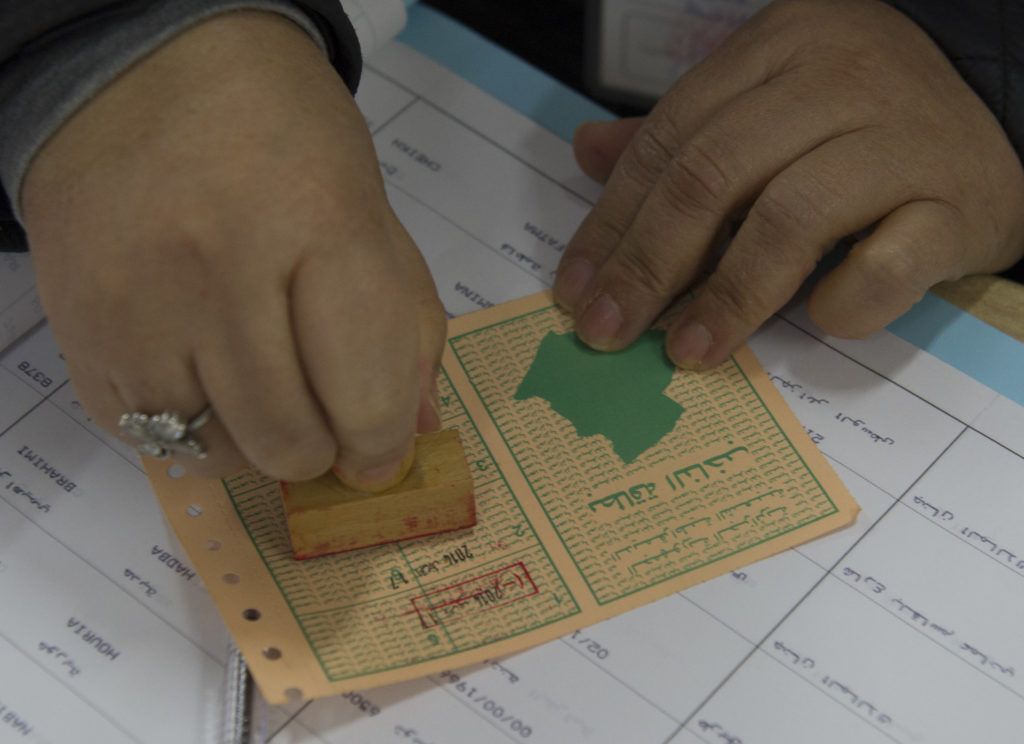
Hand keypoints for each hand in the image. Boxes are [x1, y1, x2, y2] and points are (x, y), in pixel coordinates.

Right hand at [22, 12, 445, 482]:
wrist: (142, 74)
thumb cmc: (283, 138)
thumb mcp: (372, 211)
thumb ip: (406, 327)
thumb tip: (409, 433)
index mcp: (318, 225)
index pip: (365, 395)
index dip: (382, 441)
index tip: (380, 444)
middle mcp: (217, 270)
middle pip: (286, 443)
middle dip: (321, 446)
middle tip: (322, 409)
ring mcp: (134, 306)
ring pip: (214, 453)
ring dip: (253, 439)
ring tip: (260, 379)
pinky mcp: (77, 330)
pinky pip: (145, 434)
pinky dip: (187, 423)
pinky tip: (200, 366)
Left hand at [555, 0, 1023, 367]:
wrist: (1002, 118)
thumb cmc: (864, 124)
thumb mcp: (770, 105)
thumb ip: (684, 132)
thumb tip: (588, 151)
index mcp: (779, 46)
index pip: (671, 138)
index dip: (613, 220)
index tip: (577, 286)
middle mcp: (839, 79)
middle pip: (715, 174)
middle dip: (649, 262)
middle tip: (608, 329)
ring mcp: (903, 139)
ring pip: (792, 217)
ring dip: (728, 295)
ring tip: (687, 350)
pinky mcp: (959, 203)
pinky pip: (889, 261)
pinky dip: (843, 300)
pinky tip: (815, 322)